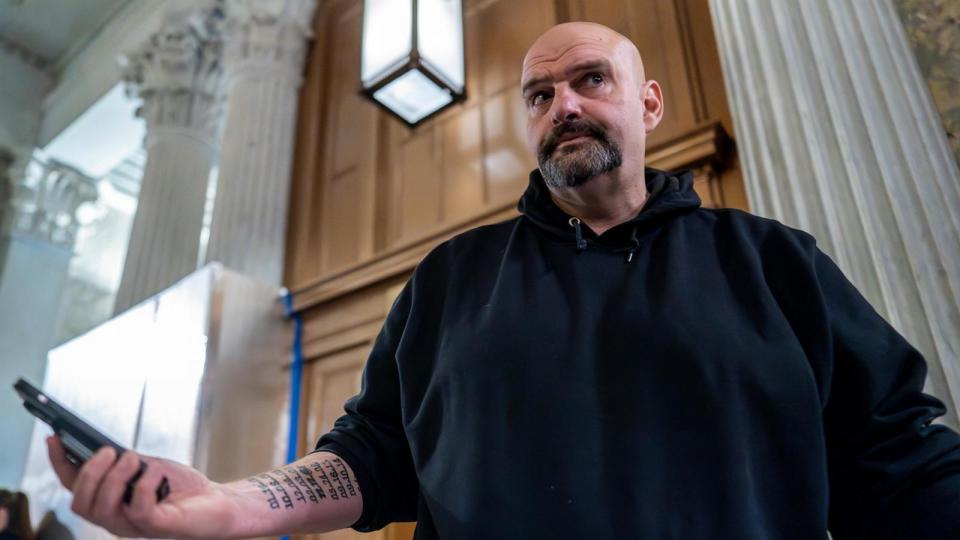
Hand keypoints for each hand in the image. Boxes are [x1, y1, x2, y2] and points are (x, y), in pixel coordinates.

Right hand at [47, 436, 245, 538]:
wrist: (215, 502)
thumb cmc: (180, 486)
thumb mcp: (146, 466)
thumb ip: (123, 462)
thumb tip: (101, 448)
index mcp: (109, 501)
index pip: (74, 487)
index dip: (60, 464)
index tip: (53, 438)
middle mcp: (116, 518)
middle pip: (80, 503)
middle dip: (89, 473)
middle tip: (109, 451)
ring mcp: (134, 526)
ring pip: (103, 509)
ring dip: (114, 478)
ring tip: (132, 458)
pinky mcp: (157, 528)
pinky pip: (139, 510)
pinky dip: (145, 485)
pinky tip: (157, 473)